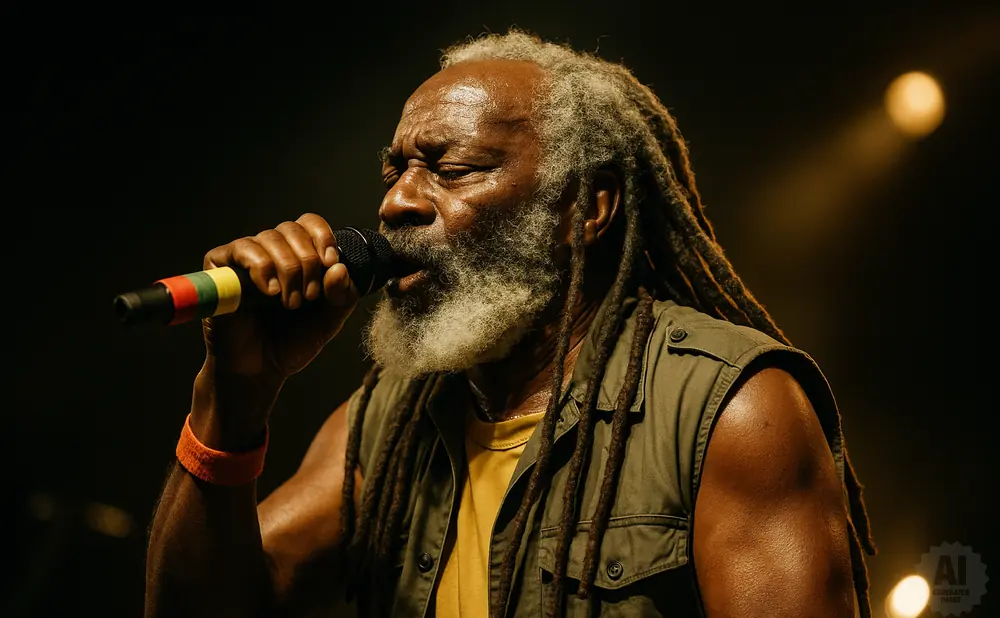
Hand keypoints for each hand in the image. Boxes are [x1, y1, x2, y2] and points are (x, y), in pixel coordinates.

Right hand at [201, 213, 359, 379]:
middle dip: (308, 262)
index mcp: (298, 256)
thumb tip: (339, 267)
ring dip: (288, 270)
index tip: (330, 262)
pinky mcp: (220, 267)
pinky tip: (270, 292)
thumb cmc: (292, 342)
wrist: (260, 370)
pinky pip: (243, 248)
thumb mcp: (329, 319)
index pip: (310, 223)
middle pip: (292, 229)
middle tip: (309, 297)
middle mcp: (271, 251)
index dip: (323, 236)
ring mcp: (245, 258)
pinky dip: (262, 267)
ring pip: (270, 237)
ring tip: (290, 303)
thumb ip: (342, 295)